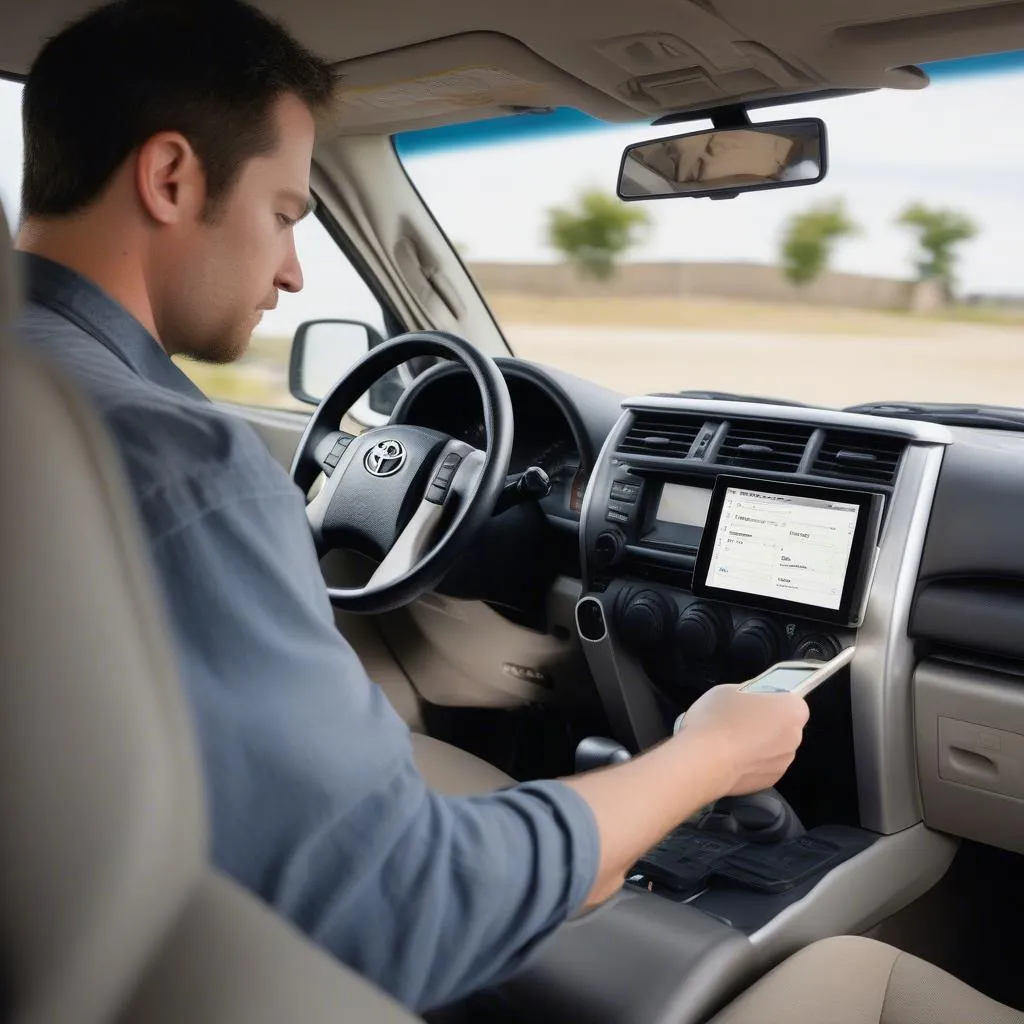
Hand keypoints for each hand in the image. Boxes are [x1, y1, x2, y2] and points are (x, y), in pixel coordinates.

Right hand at [675, 684, 809, 796]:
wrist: (703, 760)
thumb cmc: (718, 719)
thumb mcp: (729, 690)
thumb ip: (749, 695)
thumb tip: (750, 701)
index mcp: (791, 709)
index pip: (791, 701)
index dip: (771, 700)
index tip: (754, 702)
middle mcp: (795, 737)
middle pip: (784, 726)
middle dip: (766, 723)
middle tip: (739, 720)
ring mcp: (783, 763)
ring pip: (774, 748)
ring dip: (759, 745)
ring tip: (730, 742)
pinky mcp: (770, 782)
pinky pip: (763, 767)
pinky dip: (751, 763)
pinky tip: (730, 758)